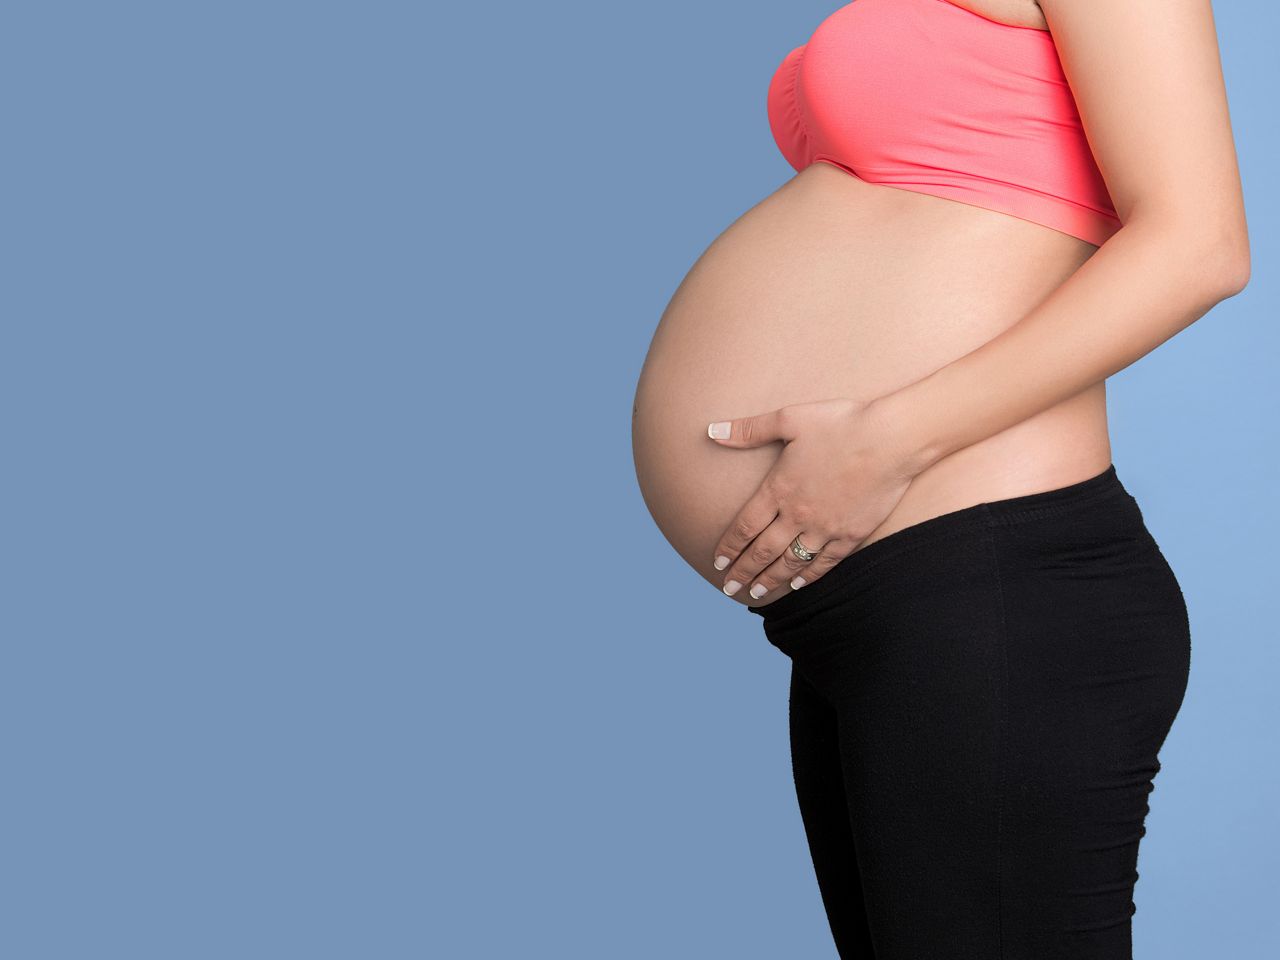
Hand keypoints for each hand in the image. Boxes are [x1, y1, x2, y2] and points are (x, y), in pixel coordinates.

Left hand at [706, 396, 919, 602]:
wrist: (891, 439)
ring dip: (770, 580)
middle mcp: (797, 514)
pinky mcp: (851, 534)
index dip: (729, 547)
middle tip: (729, 588)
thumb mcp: (789, 418)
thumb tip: (711, 432)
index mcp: (779, 489)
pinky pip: (824, 563)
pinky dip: (808, 576)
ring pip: (790, 562)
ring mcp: (825, 528)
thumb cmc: (841, 423)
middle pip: (763, 551)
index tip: (717, 563)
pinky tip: (797, 585)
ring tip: (756, 593)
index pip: (744, 527)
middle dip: (743, 572)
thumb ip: (748, 430)